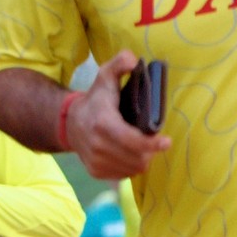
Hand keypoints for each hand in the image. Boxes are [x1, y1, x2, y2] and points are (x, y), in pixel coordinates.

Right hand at [70, 52, 171, 181]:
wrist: (70, 123)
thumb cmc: (96, 99)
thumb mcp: (106, 76)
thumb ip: (120, 63)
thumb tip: (134, 61)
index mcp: (103, 123)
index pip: (133, 141)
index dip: (152, 144)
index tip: (166, 141)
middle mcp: (98, 146)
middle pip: (137, 158)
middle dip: (149, 151)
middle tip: (152, 141)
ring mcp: (96, 162)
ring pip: (132, 169)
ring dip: (142, 159)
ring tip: (142, 147)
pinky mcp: (96, 172)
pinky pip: (123, 175)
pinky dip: (130, 166)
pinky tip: (129, 154)